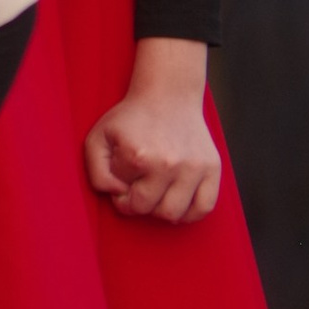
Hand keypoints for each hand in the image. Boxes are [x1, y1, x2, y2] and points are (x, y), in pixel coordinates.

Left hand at [84, 39, 220, 222]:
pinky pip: (204, 207)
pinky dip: (190, 213)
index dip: (122, 197)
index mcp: (138, 157)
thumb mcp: (98, 138)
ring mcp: (193, 167)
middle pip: (151, 210)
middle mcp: (168, 163)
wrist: (168, 95)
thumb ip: (96, 172)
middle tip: (139, 187)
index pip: (128, 201)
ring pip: (175, 213)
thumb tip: (118, 193)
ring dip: (162, 209)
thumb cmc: (131, 119)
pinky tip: (178, 200)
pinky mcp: (212, 167)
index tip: (123, 183)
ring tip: (157, 193)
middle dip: (140, 204)